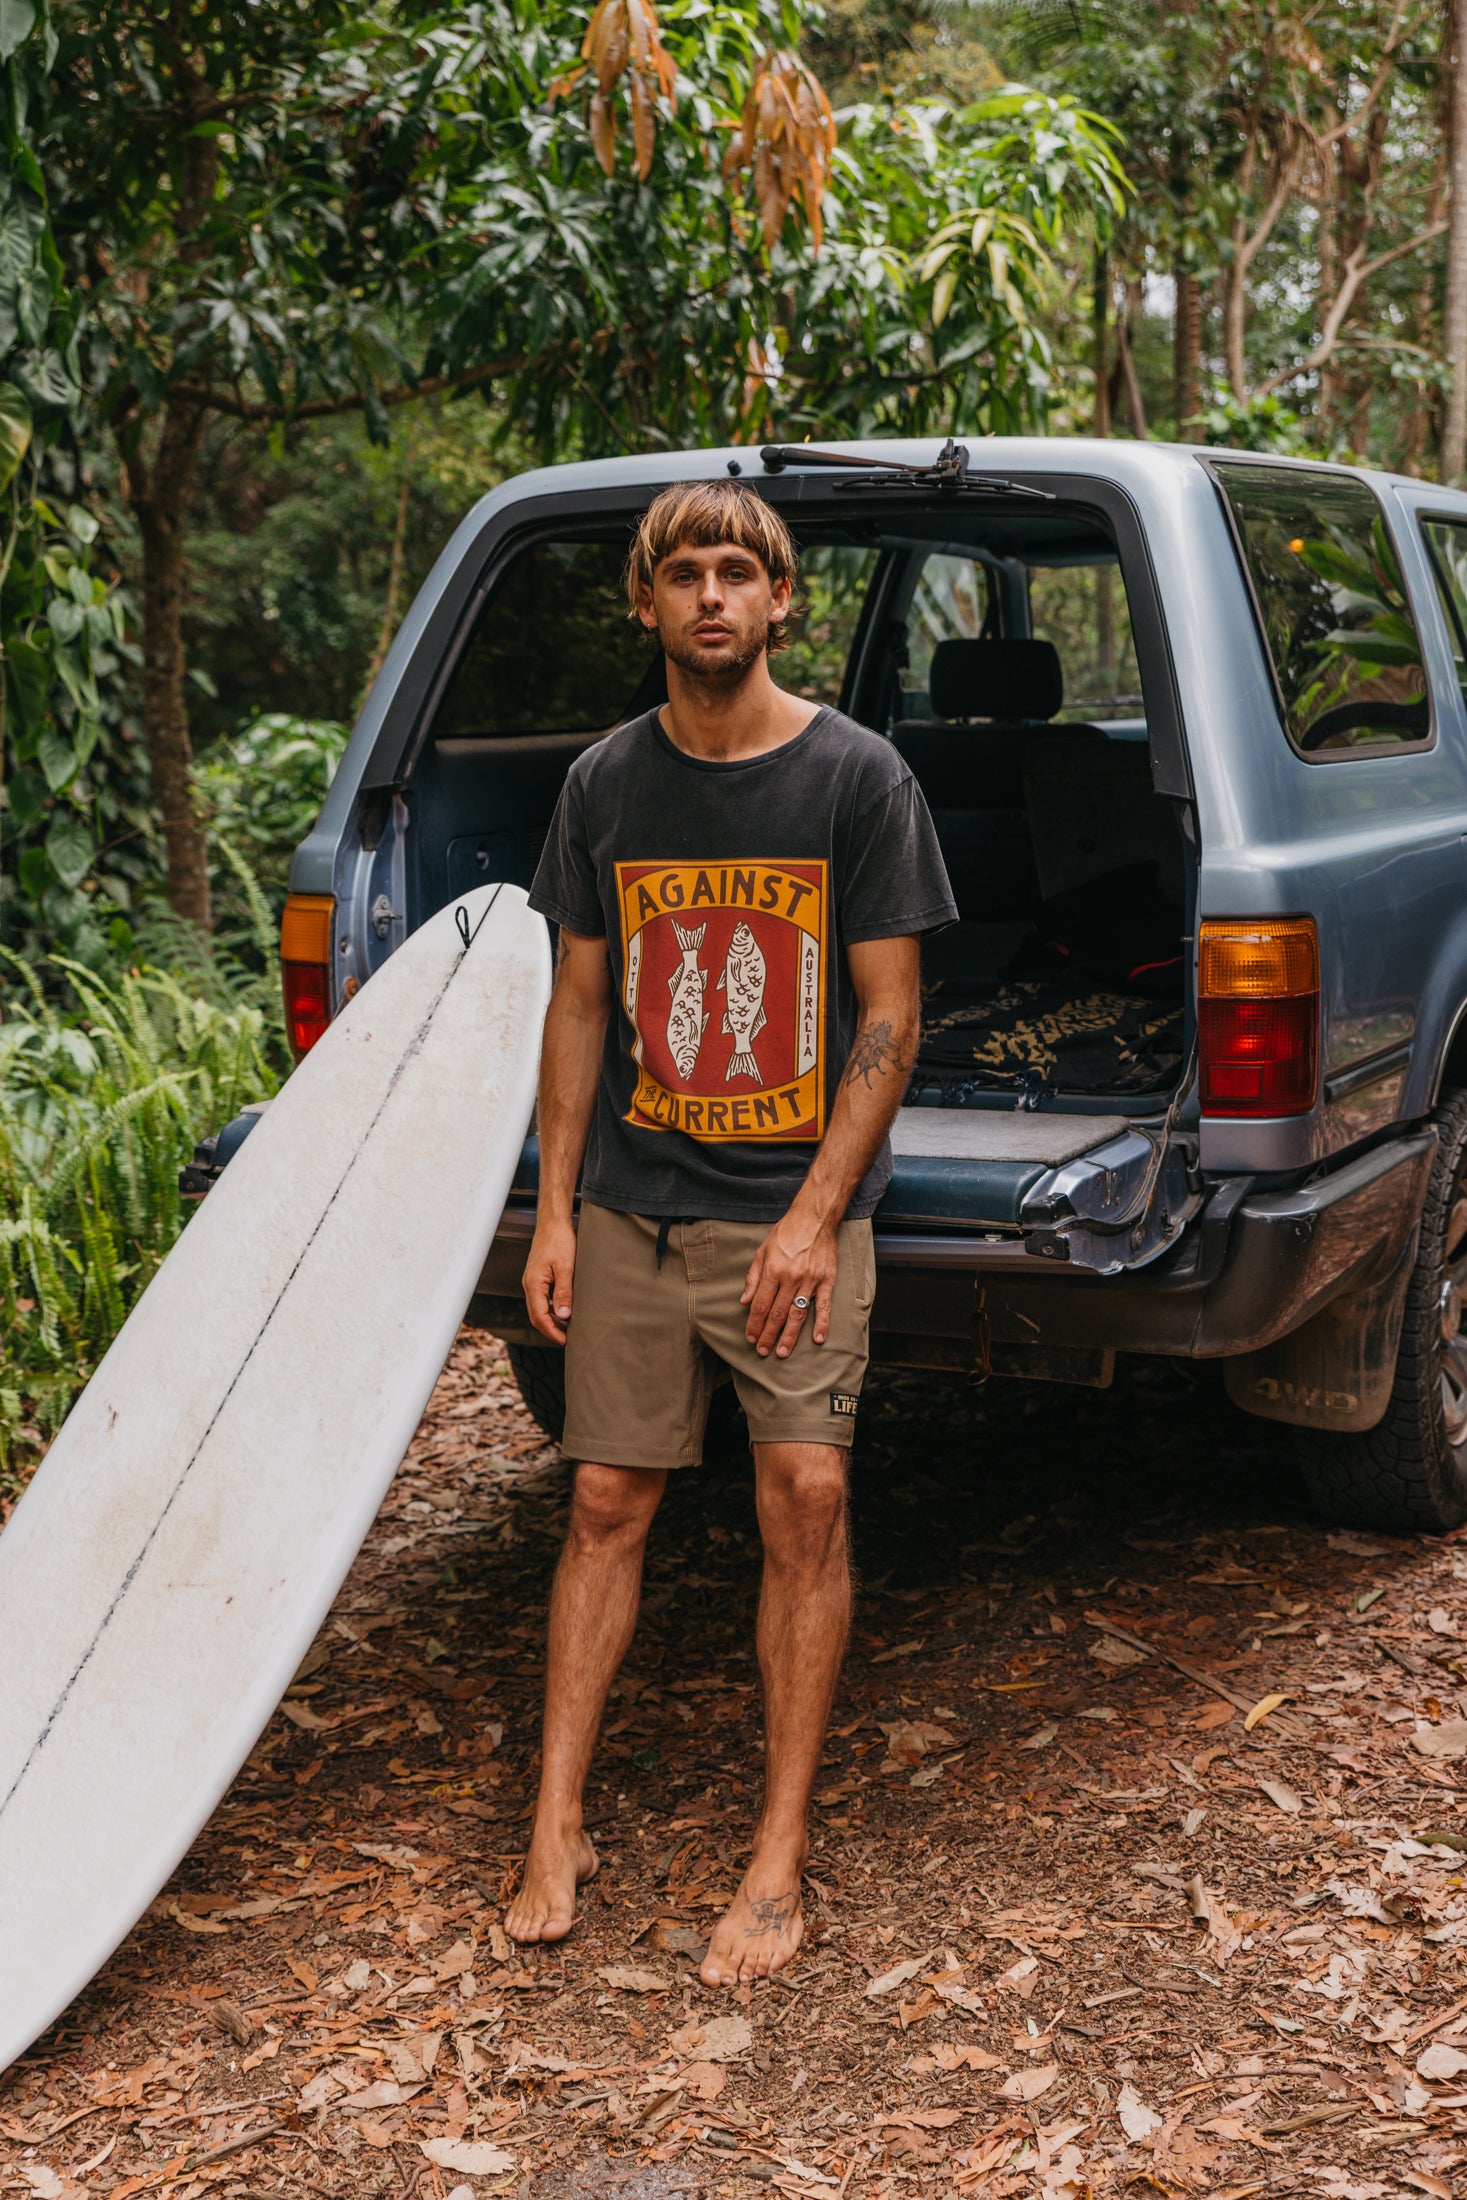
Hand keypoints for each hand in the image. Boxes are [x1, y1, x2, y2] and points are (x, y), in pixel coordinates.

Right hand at [524, 1216, 577, 1343]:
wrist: (553, 1222)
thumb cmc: (559, 1240)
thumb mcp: (566, 1267)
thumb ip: (564, 1292)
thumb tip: (563, 1316)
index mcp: (533, 1284)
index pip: (539, 1316)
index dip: (552, 1331)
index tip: (565, 1341)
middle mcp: (530, 1284)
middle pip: (537, 1315)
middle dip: (551, 1330)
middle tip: (568, 1339)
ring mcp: (533, 1281)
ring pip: (539, 1308)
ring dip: (552, 1320)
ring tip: (569, 1328)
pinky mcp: (539, 1277)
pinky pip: (542, 1299)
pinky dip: (552, 1309)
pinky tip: (565, 1310)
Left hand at [741, 1205, 838, 1358]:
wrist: (814, 1218)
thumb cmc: (786, 1233)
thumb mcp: (762, 1251)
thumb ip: (753, 1277)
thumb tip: (744, 1301)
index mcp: (773, 1270)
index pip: (761, 1304)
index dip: (754, 1323)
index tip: (750, 1337)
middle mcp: (791, 1277)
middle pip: (777, 1313)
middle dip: (768, 1335)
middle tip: (762, 1351)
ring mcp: (810, 1280)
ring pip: (798, 1314)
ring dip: (789, 1336)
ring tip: (782, 1352)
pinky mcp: (827, 1280)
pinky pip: (824, 1306)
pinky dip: (821, 1323)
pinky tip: (817, 1339)